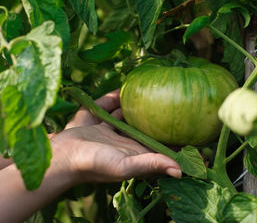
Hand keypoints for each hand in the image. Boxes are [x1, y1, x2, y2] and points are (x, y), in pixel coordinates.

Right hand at [47, 90, 181, 184]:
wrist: (62, 154)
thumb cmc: (93, 164)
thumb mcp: (124, 166)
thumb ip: (150, 164)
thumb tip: (181, 170)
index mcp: (136, 153)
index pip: (161, 145)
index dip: (176, 139)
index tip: (193, 127)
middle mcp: (126, 141)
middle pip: (148, 128)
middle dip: (161, 118)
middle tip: (178, 101)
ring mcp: (111, 129)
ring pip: (131, 115)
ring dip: (141, 105)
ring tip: (155, 90)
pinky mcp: (97, 118)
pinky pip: (112, 103)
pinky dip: (120, 96)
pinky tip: (129, 86)